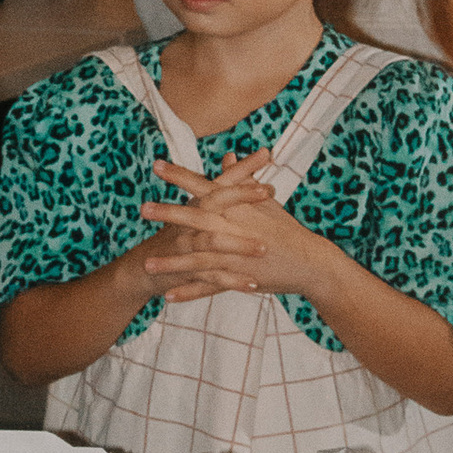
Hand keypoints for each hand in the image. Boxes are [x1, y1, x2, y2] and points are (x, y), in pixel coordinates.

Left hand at [138, 155, 321, 300]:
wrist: (310, 262)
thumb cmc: (286, 228)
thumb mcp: (265, 200)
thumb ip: (241, 178)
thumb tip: (226, 156)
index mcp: (237, 207)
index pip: (204, 186)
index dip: (180, 176)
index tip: (156, 166)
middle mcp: (234, 228)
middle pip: (196, 218)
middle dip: (168, 214)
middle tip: (142, 209)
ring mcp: (236, 254)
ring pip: (198, 257)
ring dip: (171, 261)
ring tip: (145, 264)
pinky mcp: (239, 278)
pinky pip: (210, 286)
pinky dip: (189, 291)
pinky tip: (168, 296)